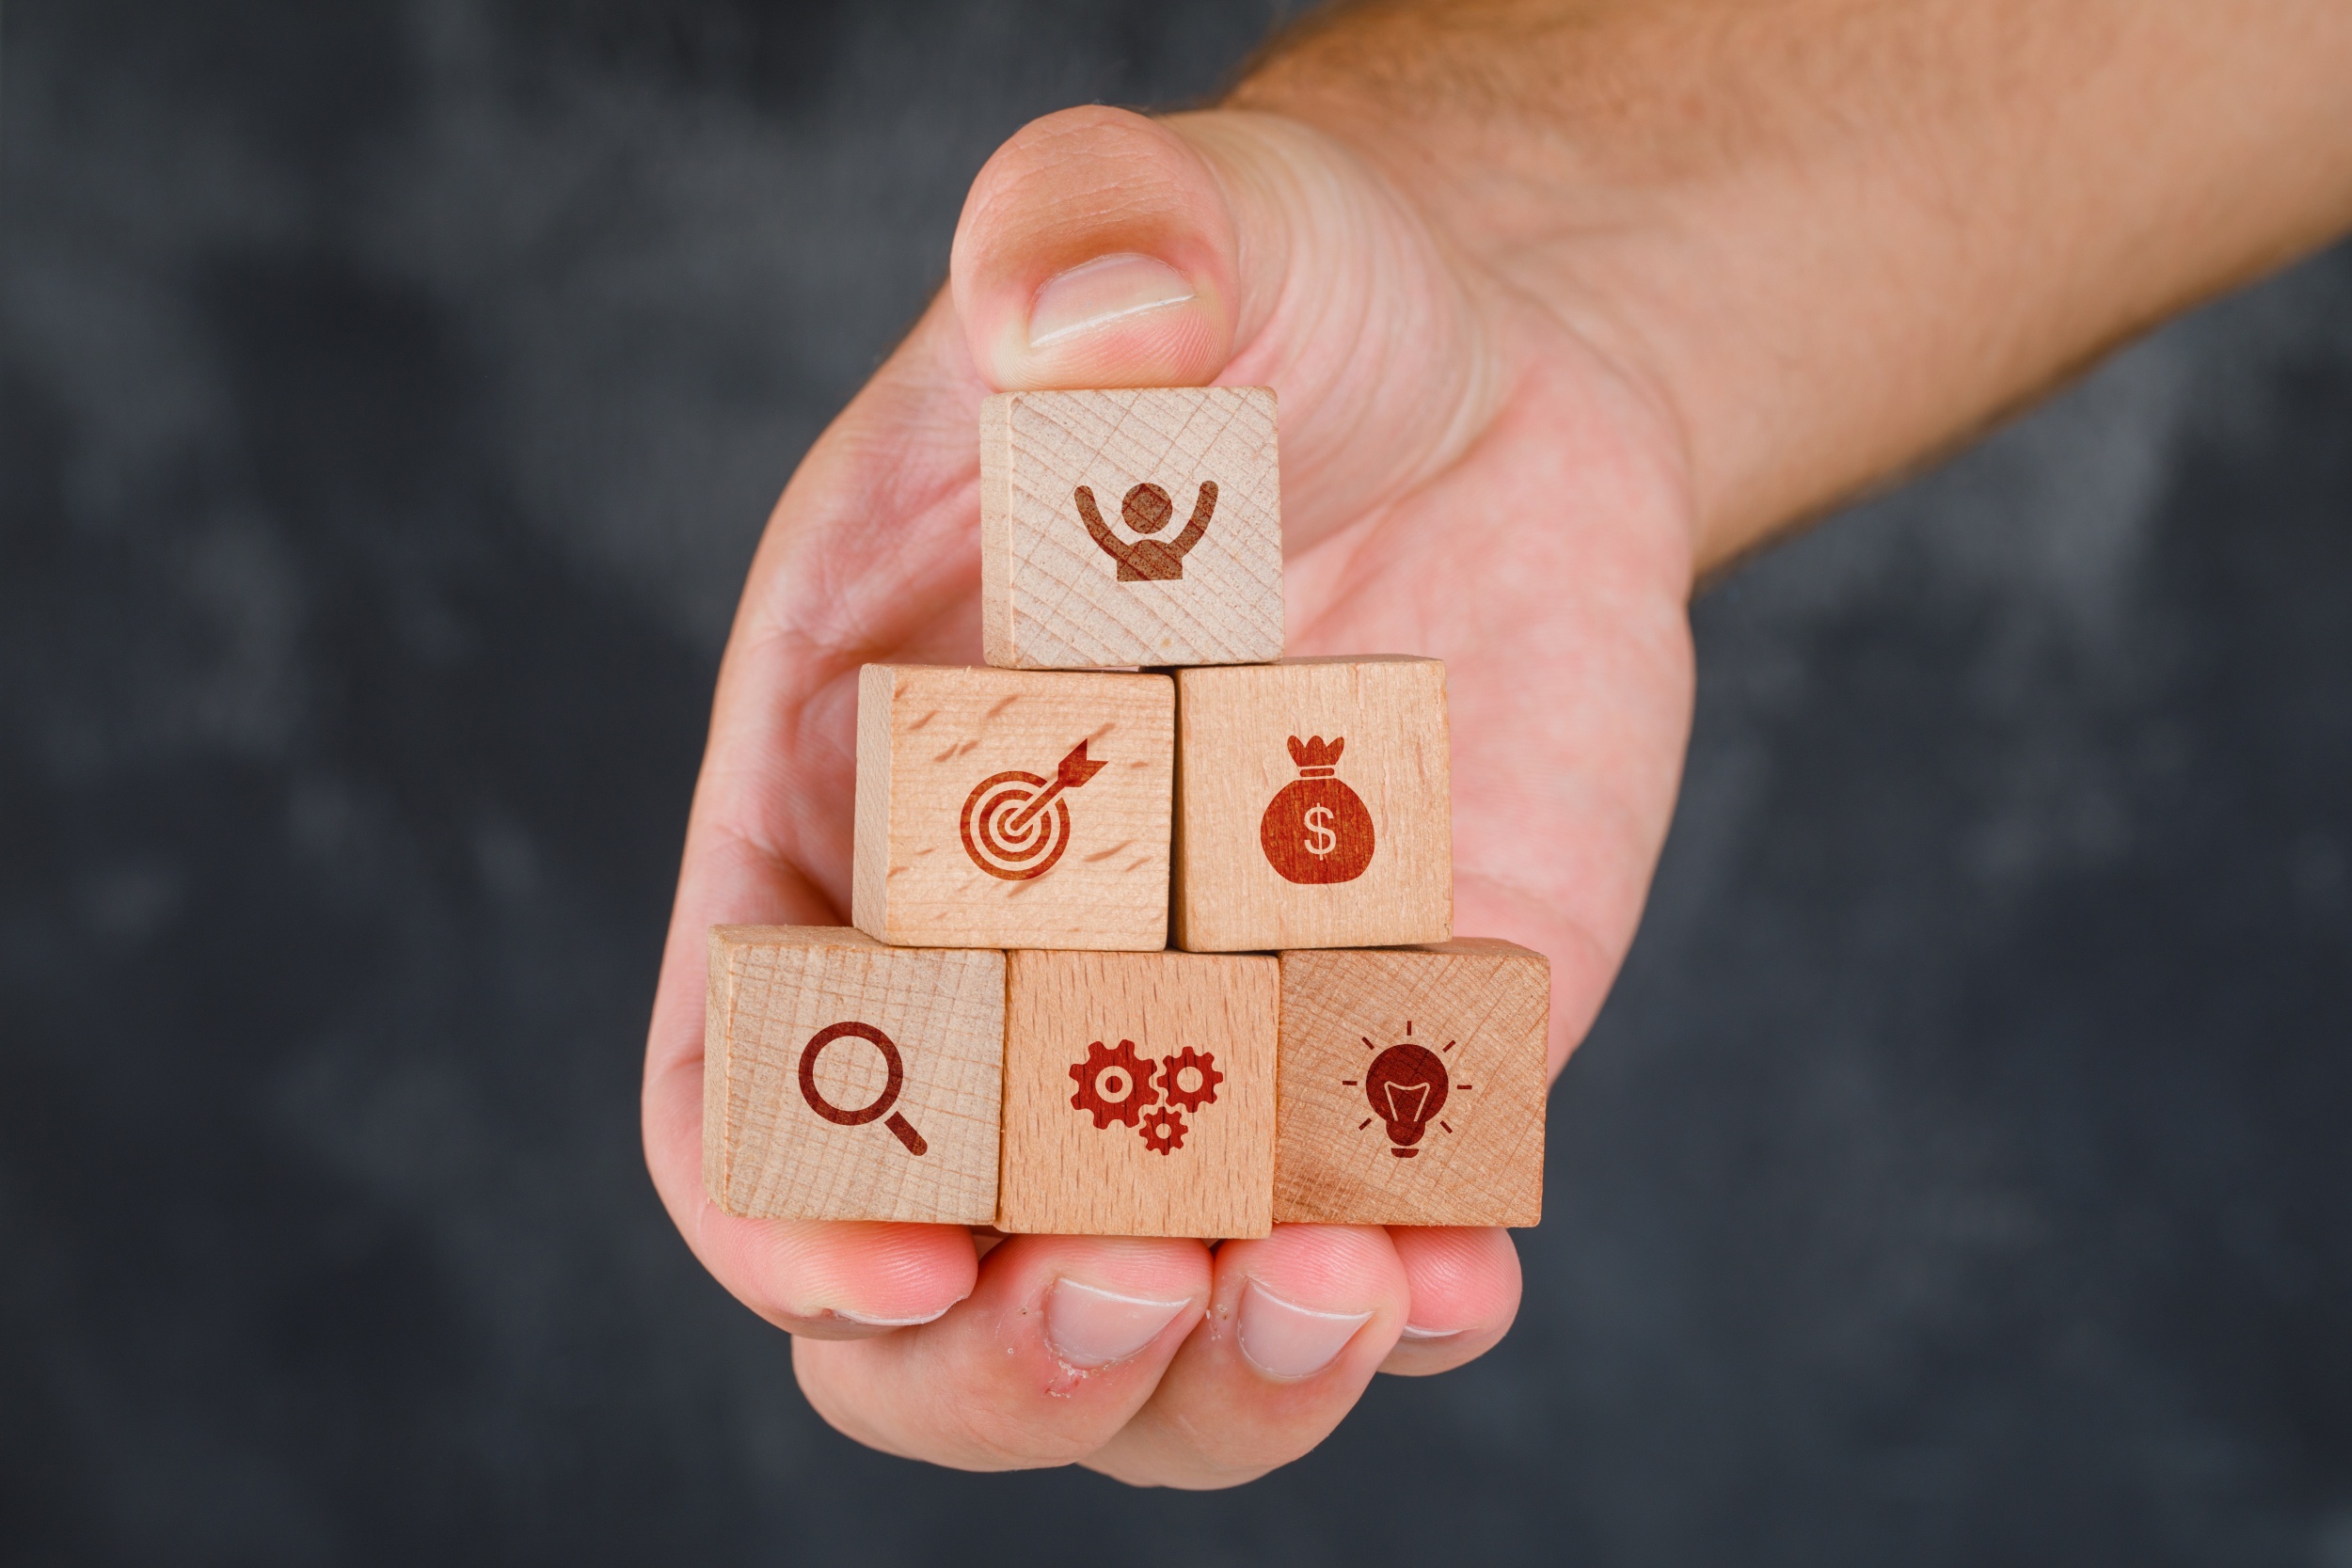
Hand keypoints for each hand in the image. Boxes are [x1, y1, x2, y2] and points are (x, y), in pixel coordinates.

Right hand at [640, 104, 1697, 1486]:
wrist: (1494, 369)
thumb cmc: (1271, 297)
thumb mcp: (1178, 233)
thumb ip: (1092, 243)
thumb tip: (1087, 316)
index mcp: (853, 803)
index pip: (744, 1078)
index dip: (790, 1205)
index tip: (903, 1262)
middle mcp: (1003, 966)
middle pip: (920, 1285)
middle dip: (1000, 1358)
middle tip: (1143, 1284)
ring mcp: (1198, 1036)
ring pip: (1143, 1322)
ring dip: (1218, 1378)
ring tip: (1344, 1286)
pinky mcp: (1381, 1056)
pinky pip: (1369, 1248)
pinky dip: (1410, 1307)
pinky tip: (1466, 1272)